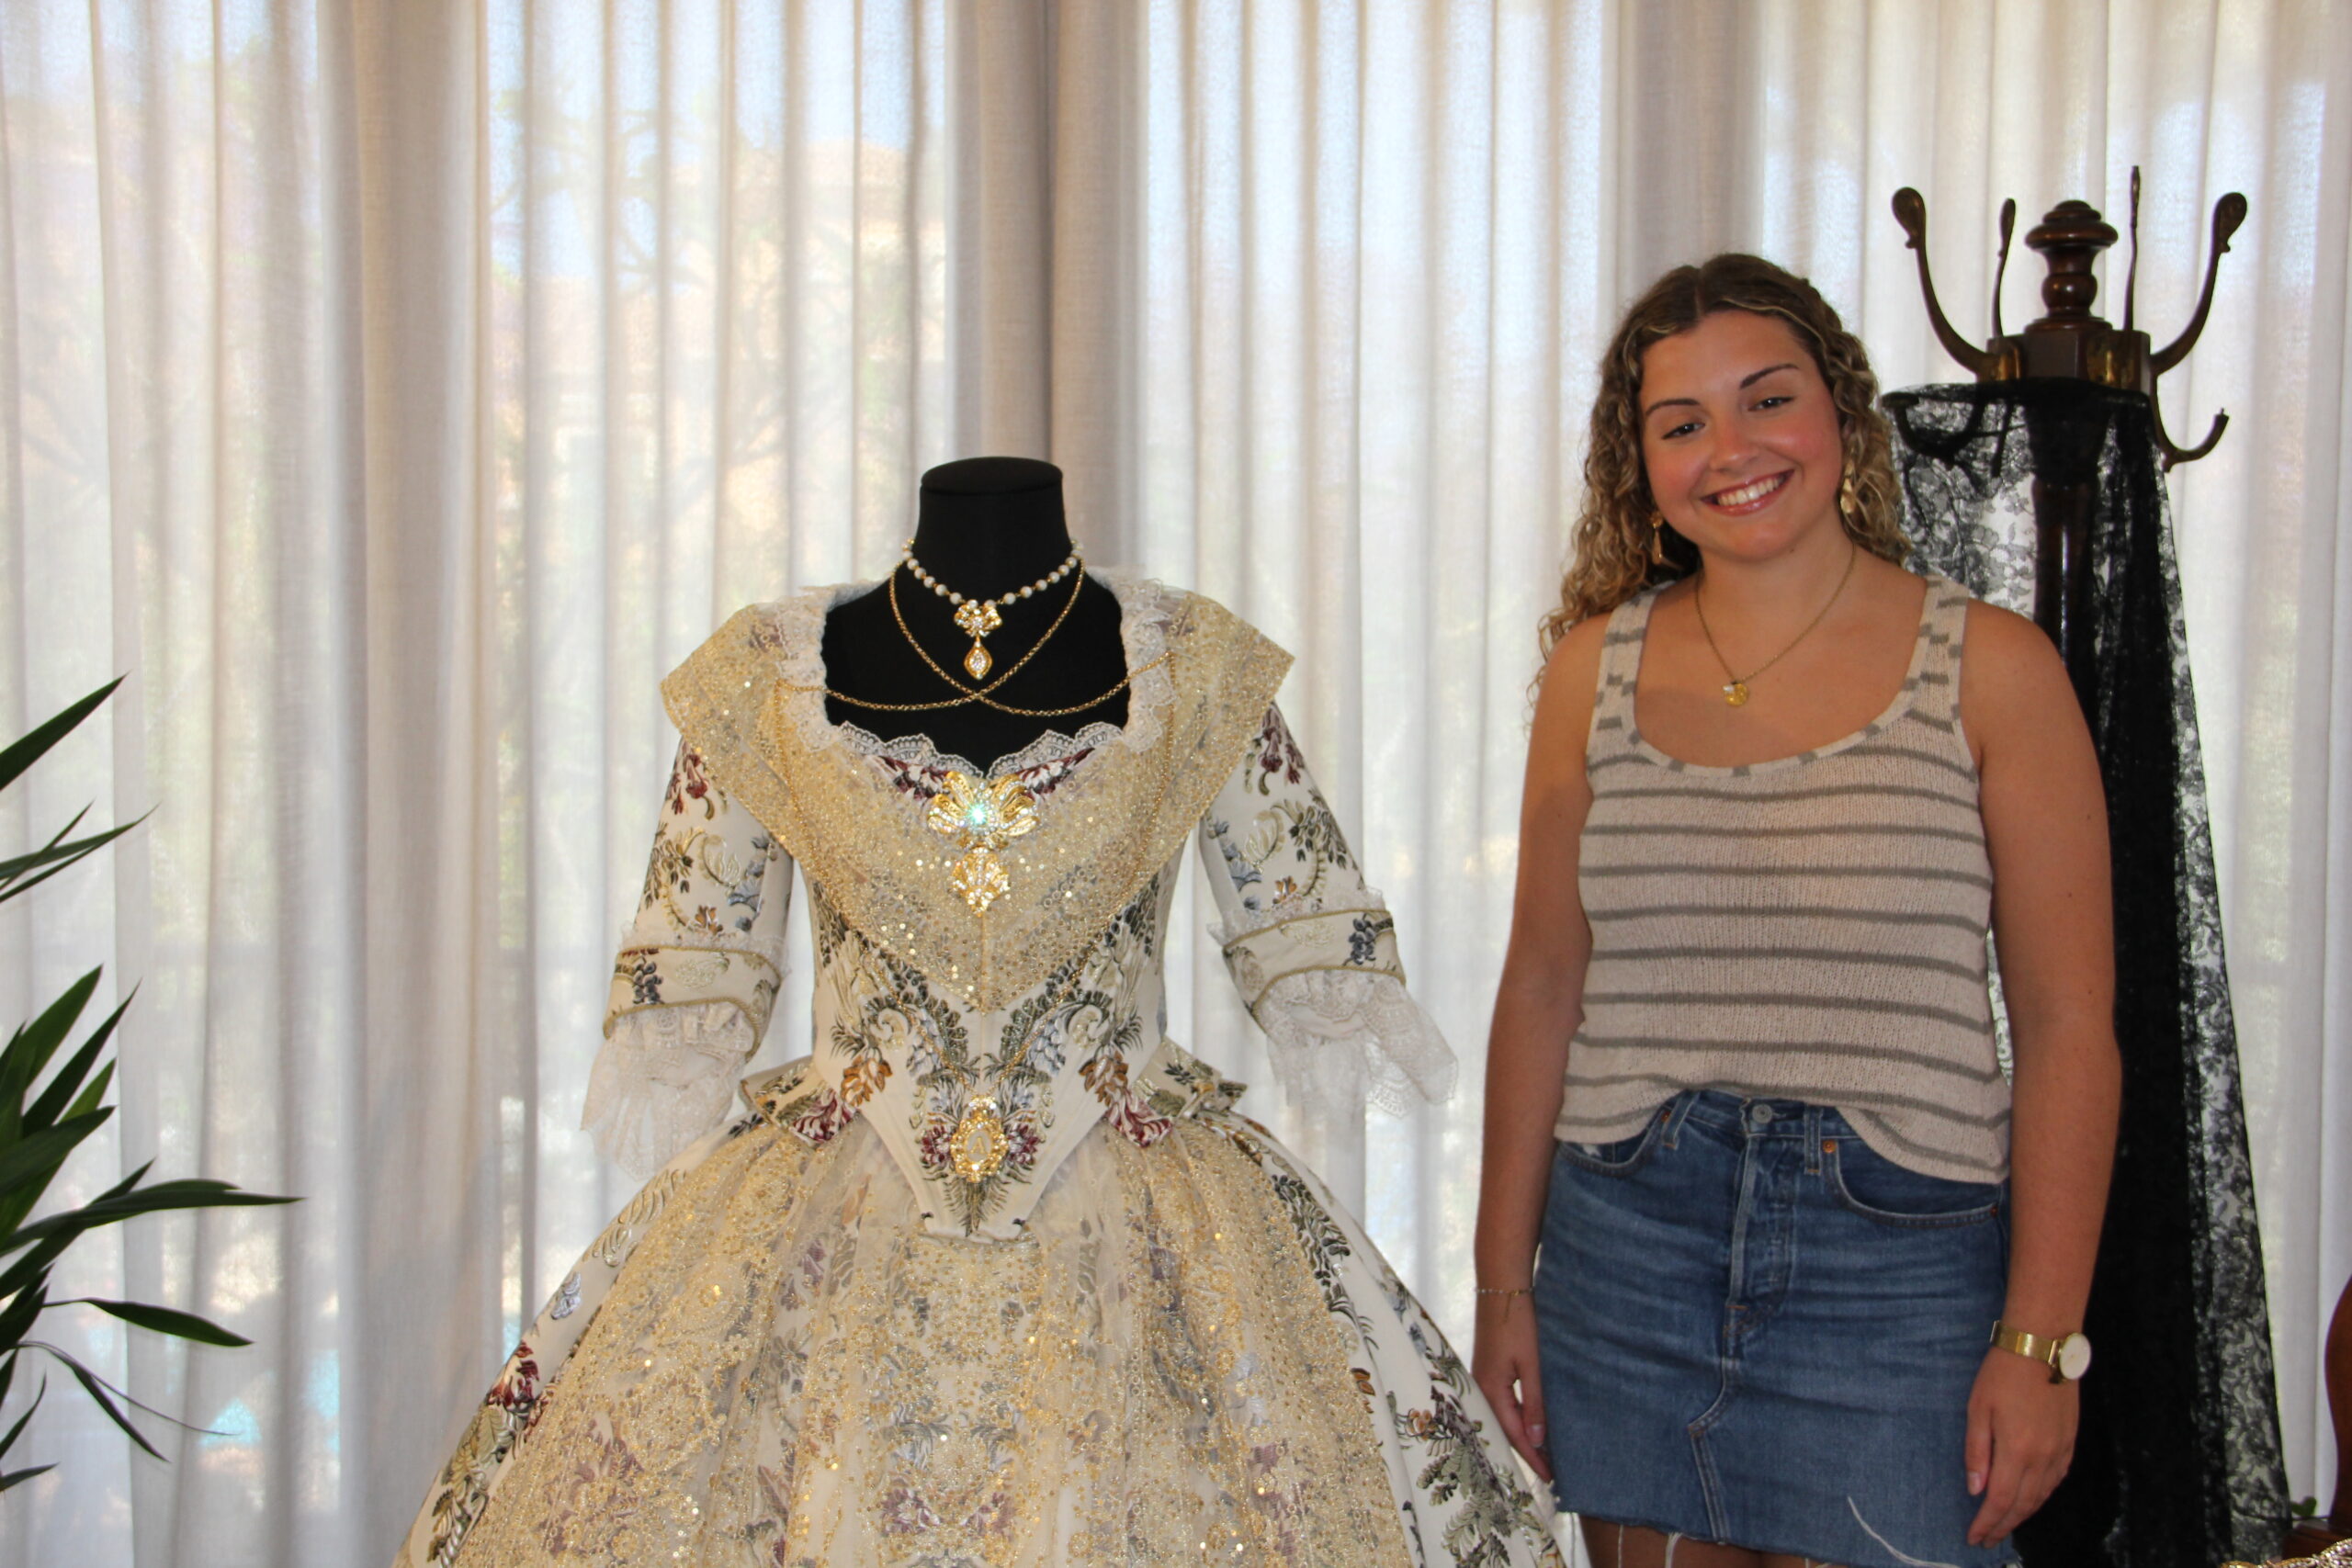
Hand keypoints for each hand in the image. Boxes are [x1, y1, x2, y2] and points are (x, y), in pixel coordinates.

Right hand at [1471, 1293, 1550, 1481]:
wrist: (1501, 1287)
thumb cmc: (1518, 1323)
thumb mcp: (1532, 1366)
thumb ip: (1535, 1403)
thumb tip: (1538, 1440)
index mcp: (1491, 1390)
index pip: (1514, 1435)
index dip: (1534, 1457)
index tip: (1552, 1477)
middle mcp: (1481, 1388)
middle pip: (1505, 1430)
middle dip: (1527, 1451)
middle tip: (1551, 1472)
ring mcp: (1482, 1378)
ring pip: (1504, 1417)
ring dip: (1523, 1435)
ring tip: (1544, 1453)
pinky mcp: (1488, 1368)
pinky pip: (1503, 1403)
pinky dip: (1517, 1417)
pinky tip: (1530, 1422)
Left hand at [1964, 1346, 2077, 1545]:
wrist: (2042, 1347)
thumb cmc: (2002, 1374)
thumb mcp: (1977, 1409)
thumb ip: (1977, 1452)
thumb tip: (1976, 1489)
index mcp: (2017, 1451)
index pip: (2001, 1500)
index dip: (1988, 1523)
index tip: (1975, 1537)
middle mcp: (2043, 1458)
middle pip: (2023, 1505)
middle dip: (2004, 1526)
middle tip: (1987, 1539)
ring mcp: (2060, 1451)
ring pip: (2042, 1496)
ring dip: (2023, 1515)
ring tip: (2006, 1526)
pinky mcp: (2070, 1441)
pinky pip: (2057, 1480)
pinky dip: (2043, 1496)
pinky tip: (2033, 1500)